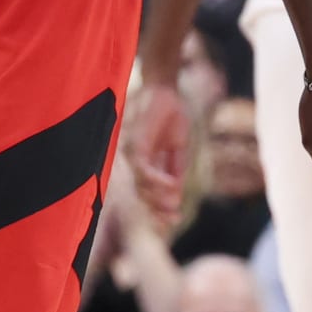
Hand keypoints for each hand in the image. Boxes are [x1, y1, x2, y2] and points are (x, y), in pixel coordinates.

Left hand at [125, 82, 189, 221]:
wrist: (167, 92)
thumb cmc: (171, 116)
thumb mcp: (178, 148)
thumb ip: (175, 170)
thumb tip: (176, 194)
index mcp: (144, 164)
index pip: (147, 193)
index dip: (159, 208)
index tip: (174, 220)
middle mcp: (134, 162)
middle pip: (142, 194)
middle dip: (158, 209)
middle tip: (174, 220)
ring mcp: (133, 154)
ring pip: (142, 185)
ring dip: (160, 197)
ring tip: (176, 205)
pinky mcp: (136, 145)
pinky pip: (145, 169)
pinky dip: (158, 180)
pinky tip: (173, 185)